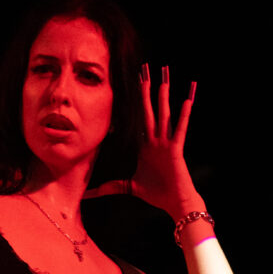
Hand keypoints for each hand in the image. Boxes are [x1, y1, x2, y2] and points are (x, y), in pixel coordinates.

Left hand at [87, 64, 204, 220]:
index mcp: (145, 146)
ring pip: (164, 114)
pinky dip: (183, 115)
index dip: (133, 102)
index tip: (131, 85)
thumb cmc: (156, 194)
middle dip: (145, 90)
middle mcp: (156, 140)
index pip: (137, 119)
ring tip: (164, 77)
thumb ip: (106, 188)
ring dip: (163, 96)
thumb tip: (85, 196)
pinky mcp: (176, 150)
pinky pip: (180, 129)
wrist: (175, 203)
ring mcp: (166, 143)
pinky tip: (186, 100)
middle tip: (144, 70)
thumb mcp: (127, 188)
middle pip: (149, 110)